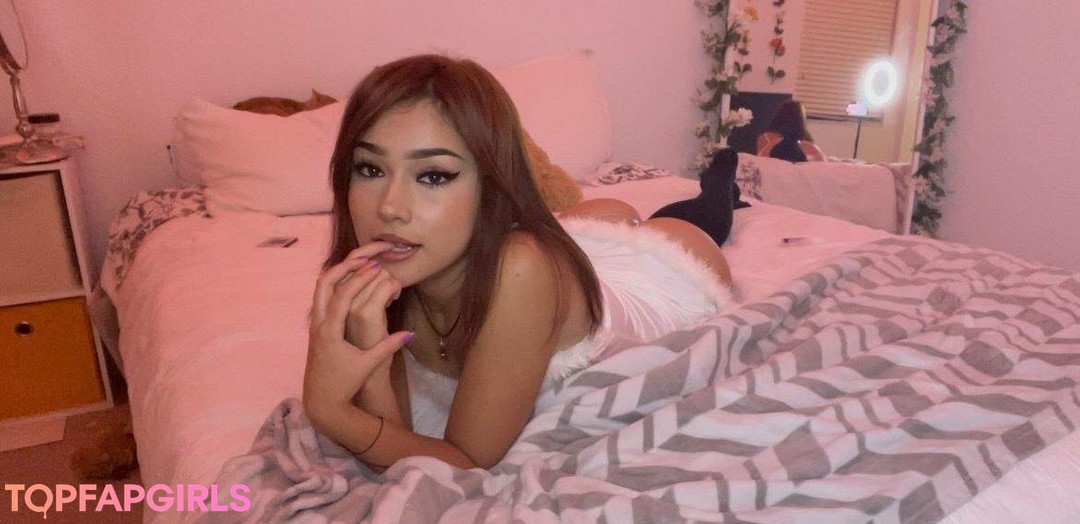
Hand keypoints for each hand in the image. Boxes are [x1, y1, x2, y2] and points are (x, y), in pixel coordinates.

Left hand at [305, 245, 412, 418]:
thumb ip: (388, 347)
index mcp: (330, 331)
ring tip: (360, 265)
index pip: (343, 295)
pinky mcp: (315, 327)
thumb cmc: (345, 384)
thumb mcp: (368, 365)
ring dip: (339, 273)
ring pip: (320, 288)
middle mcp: (318, 324)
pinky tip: (352, 282)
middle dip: (345, 266)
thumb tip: (410, 333)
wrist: (322, 400)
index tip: (376, 266)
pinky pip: (322, 297)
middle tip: (366, 258)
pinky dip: (336, 284)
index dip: (360, 278)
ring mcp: (314, 324)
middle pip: (325, 283)